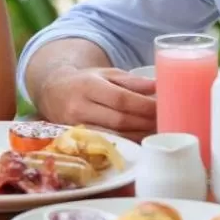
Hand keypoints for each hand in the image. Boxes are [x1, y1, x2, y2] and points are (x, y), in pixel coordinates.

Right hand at [39, 67, 157, 137]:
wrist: (52, 93)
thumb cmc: (85, 81)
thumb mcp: (106, 74)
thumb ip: (132, 81)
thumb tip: (158, 86)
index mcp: (88, 86)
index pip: (120, 99)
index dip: (144, 106)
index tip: (163, 106)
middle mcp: (80, 107)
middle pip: (119, 120)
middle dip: (146, 122)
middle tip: (166, 121)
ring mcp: (76, 127)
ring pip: (115, 136)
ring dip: (140, 136)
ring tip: (158, 131)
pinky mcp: (78, 142)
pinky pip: (107, 145)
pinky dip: (128, 143)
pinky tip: (142, 140)